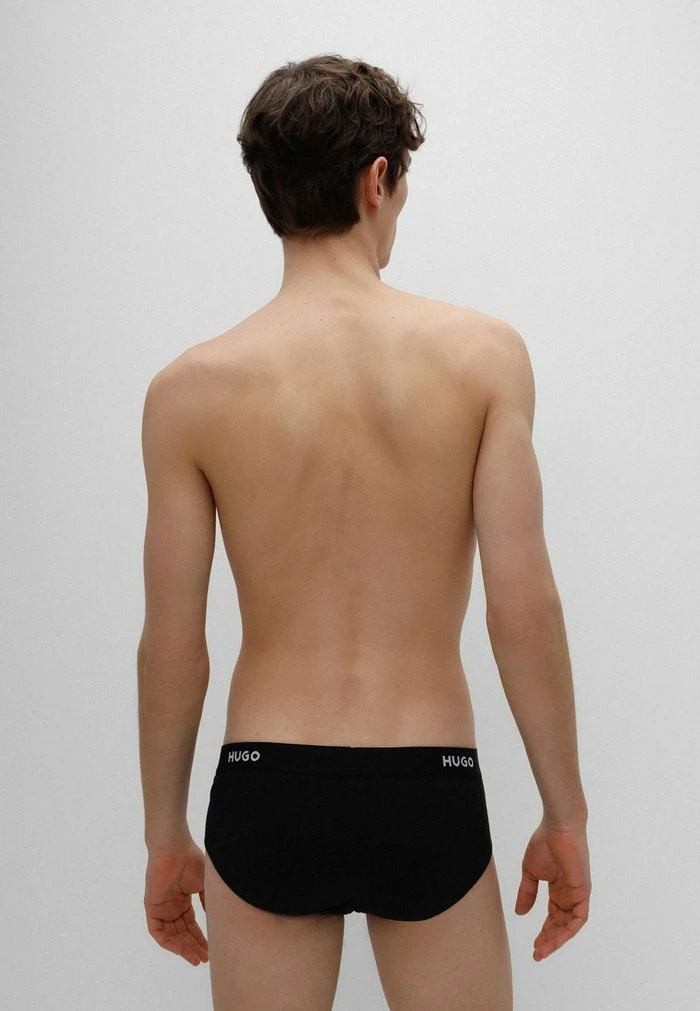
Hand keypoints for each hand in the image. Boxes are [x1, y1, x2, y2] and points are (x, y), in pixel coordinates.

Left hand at [144, 837, 208, 966]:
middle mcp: (171, 906)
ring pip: (171, 935)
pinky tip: (180, 949)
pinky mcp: (152, 907)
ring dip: (182, 948)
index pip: (191, 925)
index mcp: (183, 900)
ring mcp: (161, 907)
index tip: (210, 950)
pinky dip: (167, 942)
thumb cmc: (190, 860)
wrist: (175, 848)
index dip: (200, 938)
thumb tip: (214, 918)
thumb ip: (207, 902)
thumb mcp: (204, 884)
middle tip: (205, 959)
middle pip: (182, 933)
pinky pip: (157, 931)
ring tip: (195, 959)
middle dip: (193, 947)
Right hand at [515, 820, 590, 961]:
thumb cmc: (544, 843)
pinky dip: (568, 930)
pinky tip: (557, 938)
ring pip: (569, 925)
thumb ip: (527, 893)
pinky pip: (579, 918)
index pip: (552, 916)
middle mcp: (569, 895)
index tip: (533, 946)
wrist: (558, 828)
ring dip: (557, 939)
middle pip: (561, 924)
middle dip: (549, 940)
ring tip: (542, 950)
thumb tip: (520, 913)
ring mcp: (577, 894)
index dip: (544, 932)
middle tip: (537, 953)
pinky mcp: (583, 892)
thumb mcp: (530, 872)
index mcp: (558, 889)